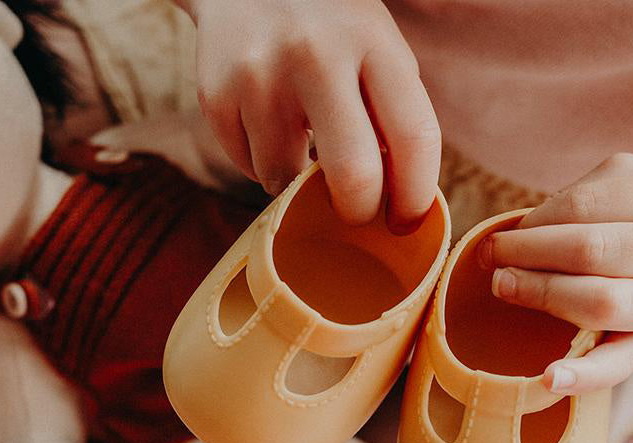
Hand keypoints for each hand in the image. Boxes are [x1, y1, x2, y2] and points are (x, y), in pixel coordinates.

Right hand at [186, 0, 441, 230]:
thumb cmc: (328, 29)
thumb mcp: (374, 48)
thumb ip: (392, 116)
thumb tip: (401, 207)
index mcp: (372, 41)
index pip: (414, 138)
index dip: (415, 197)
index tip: (405, 223)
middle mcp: (316, 55)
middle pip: (353, 176)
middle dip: (357, 212)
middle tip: (354, 212)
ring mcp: (260, 76)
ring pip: (288, 182)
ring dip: (297, 181)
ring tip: (298, 137)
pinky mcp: (217, 96)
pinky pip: (249, 168)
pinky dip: (262, 161)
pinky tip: (265, 121)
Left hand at [477, 153, 632, 393]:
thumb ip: (594, 194)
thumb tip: (521, 227)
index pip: (591, 205)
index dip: (538, 219)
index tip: (506, 229)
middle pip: (593, 251)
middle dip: (531, 254)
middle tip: (492, 257)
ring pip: (602, 303)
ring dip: (542, 295)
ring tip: (504, 287)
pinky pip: (621, 366)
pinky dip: (584, 376)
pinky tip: (550, 378)